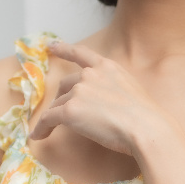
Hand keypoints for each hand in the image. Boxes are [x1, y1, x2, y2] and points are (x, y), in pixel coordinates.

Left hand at [28, 40, 162, 155]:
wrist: (146, 128)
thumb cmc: (147, 117)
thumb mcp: (132, 91)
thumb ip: (114, 90)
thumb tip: (106, 105)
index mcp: (107, 68)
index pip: (81, 54)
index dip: (64, 49)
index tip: (51, 46)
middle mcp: (90, 75)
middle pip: (66, 85)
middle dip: (62, 97)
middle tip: (62, 110)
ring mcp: (79, 91)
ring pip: (58, 105)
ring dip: (54, 117)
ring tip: (48, 130)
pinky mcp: (70, 111)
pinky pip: (48, 119)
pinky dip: (41, 128)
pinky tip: (38, 136)